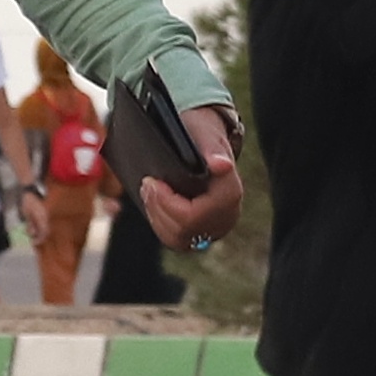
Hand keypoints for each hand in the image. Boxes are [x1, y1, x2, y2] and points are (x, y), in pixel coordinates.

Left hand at [139, 105, 245, 247]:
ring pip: (179, 239)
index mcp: (229, 194)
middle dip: (159, 208)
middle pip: (184, 229)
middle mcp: (227, 215)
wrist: (208, 143)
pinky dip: (162, 225)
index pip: (193, 215)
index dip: (167, 203)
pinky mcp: (204, 233)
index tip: (152, 182)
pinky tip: (155, 207)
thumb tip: (220, 165)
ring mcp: (216, 227)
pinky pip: (179, 240)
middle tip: (146, 185)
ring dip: (158, 217)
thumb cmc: (204, 136)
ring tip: (148, 194)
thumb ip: (213, 149)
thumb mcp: (206, 135)